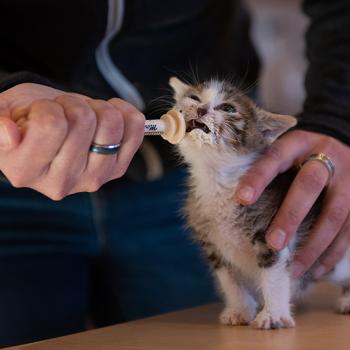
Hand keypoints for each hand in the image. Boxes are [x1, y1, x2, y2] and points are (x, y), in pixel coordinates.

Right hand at [0, 83, 144, 199]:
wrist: (50, 131)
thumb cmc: (26, 120)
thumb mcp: (2, 114)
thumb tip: (8, 134)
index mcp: (26, 170)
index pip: (51, 125)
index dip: (48, 106)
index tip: (42, 111)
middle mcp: (61, 182)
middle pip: (84, 120)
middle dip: (73, 104)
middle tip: (64, 113)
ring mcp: (93, 178)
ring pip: (111, 122)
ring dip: (97, 108)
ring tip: (83, 117)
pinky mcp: (117, 170)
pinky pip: (135, 128)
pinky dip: (125, 111)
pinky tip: (107, 115)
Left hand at [235, 130, 349, 278]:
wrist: (342, 138)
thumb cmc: (302, 150)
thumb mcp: (285, 146)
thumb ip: (268, 167)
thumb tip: (240, 199)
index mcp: (298, 143)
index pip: (275, 158)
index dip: (258, 178)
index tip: (241, 199)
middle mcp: (326, 158)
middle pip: (309, 186)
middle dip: (291, 216)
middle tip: (274, 243)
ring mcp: (348, 180)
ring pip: (334, 215)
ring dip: (314, 245)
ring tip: (293, 269)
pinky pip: (349, 229)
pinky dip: (333, 253)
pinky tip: (317, 270)